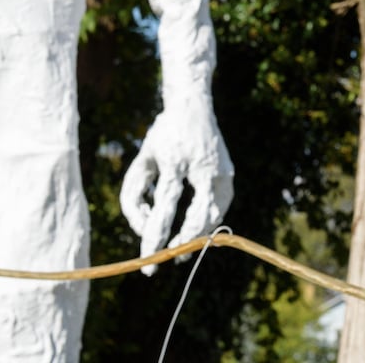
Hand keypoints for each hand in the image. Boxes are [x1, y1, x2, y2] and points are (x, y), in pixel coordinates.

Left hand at [119, 102, 234, 274]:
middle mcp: (202, 165)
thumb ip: (136, 193)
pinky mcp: (228, 173)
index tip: (148, 259)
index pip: (165, 207)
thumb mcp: (143, 160)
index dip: (155, 235)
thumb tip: (144, 227)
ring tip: (181, 250)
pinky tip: (196, 231)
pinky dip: (208, 221)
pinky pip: (220, 205)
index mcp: (175, 160)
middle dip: (181, 242)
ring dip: (196, 235)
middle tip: (167, 260)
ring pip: (212, 214)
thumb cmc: (162, 135)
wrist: (193, 105)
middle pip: (195, 215)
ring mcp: (220, 169)